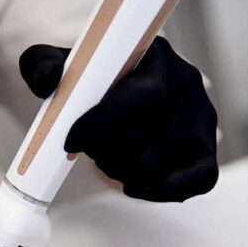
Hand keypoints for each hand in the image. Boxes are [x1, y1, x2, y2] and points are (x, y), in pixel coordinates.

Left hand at [19, 36, 218, 201]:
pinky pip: (198, 181)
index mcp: (155, 55)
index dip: (104, 123)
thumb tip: (48, 81)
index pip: (143, 94)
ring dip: (122, 170)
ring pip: (159, 161)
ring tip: (106, 159)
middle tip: (87, 149)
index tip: (71, 140)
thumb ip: (42, 67)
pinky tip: (131, 185)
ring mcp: (201, 118)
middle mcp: (186, 83)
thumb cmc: (86, 81)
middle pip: (148, 134)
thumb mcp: (58, 65)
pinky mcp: (205, 151)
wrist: (113, 94)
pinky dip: (159, 190)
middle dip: (106, 150)